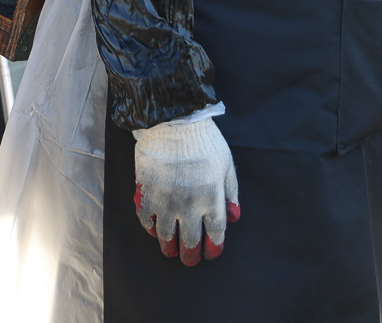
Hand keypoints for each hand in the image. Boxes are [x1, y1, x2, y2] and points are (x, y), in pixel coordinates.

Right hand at [131, 113, 239, 265]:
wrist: (173, 121)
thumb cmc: (204, 141)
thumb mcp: (226, 165)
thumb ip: (230, 193)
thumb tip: (234, 216)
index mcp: (212, 199)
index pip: (215, 234)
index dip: (214, 247)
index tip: (211, 253)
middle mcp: (189, 206)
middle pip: (190, 241)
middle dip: (191, 255)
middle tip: (189, 260)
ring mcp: (166, 201)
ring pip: (166, 236)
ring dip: (169, 247)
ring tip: (170, 250)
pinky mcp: (147, 193)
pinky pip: (147, 219)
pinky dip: (151, 228)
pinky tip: (154, 229)